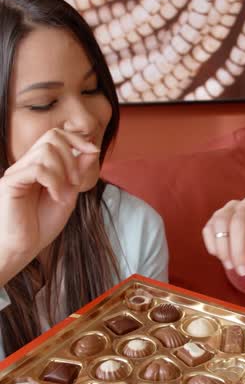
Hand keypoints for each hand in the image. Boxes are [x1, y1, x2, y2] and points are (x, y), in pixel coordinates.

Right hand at [0, 128, 99, 278]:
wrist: (23, 248)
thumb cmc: (42, 224)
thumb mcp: (69, 195)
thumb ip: (78, 172)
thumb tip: (92, 149)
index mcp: (40, 165)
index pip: (57, 135)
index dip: (77, 138)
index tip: (93, 151)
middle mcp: (27, 164)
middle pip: (53, 137)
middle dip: (73, 156)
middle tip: (75, 182)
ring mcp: (18, 171)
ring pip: (47, 150)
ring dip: (64, 171)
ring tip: (63, 193)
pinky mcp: (11, 182)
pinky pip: (37, 168)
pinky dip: (53, 181)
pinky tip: (54, 196)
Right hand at [202, 196, 244, 281]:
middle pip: (239, 223)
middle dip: (238, 251)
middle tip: (241, 272)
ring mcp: (230, 207)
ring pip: (221, 223)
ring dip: (224, 248)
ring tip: (230, 266)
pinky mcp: (215, 215)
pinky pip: (209, 229)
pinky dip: (212, 245)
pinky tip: (219, 256)